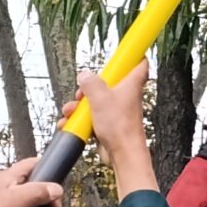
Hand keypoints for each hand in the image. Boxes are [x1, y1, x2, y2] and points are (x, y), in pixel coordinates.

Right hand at [75, 65, 159, 196]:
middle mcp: (124, 96)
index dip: (132, 56)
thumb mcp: (99, 97)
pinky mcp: (107, 124)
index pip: (139, 64)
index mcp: (130, 84)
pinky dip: (79, 120)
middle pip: (106, 83)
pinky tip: (68, 123)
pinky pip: (91, 117)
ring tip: (71, 112)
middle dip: (88, 87)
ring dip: (79, 106)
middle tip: (81, 93)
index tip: (123, 52)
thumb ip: (90, 83)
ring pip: (95, 101)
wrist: (122, 154)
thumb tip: (85, 75)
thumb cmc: (119, 126)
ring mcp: (116, 111)